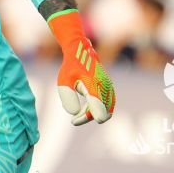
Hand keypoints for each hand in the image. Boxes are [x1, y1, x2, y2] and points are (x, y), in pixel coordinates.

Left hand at [50, 10, 115, 125]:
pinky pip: (108, 103)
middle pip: (104, 112)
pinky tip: (86, 109)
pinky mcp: (109, 87)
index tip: (73, 121)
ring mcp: (109, 86)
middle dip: (89, 117)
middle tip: (75, 119)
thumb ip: (68, 97)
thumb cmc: (70, 67)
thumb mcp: (63, 81)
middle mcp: (104, 85)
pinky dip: (98, 109)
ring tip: (79, 114)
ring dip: (94, 114)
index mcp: (93, 84)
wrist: (80, 51)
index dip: (86, 118)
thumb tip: (74, 113)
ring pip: (107, 108)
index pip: (96, 108)